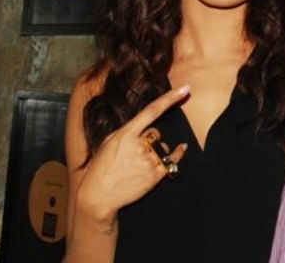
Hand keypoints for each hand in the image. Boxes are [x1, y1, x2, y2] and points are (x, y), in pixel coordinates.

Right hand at [76, 85, 189, 223]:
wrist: (98, 196)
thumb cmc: (101, 167)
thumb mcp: (109, 142)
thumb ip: (128, 131)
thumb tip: (145, 123)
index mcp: (126, 134)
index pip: (152, 111)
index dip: (170, 98)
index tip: (185, 88)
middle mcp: (139, 145)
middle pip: (155, 133)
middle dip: (149, 139)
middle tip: (133, 153)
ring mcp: (149, 160)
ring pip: (163, 146)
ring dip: (156, 150)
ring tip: (139, 164)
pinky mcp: (156, 174)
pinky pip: (173, 158)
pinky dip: (177, 153)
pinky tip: (181, 148)